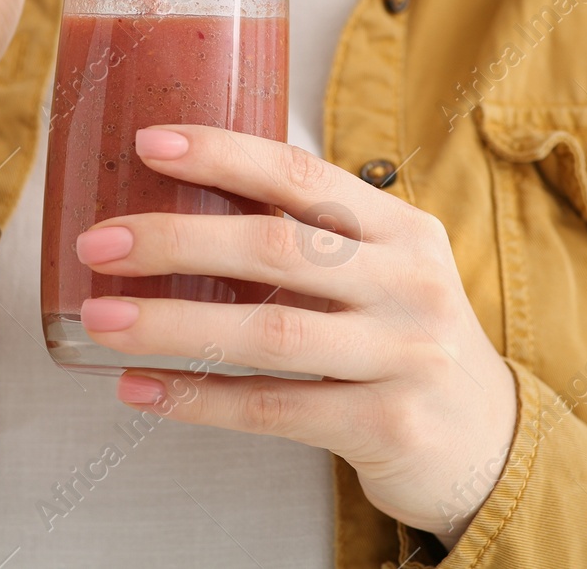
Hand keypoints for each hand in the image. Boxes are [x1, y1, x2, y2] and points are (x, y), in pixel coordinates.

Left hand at [73, 124, 518, 546]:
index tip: (146, 144)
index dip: (222, 154)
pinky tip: (141, 389)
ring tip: (101, 321)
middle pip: (276, 247)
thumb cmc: (402, 338)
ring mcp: (404, 356)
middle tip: (99, 243)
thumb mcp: (381, 270)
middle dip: (176, 240)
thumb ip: (309, 235)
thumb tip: (182, 192)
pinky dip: (198, 400)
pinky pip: (273, 409)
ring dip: (171, 325)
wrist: (487, 441)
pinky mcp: (387, 425)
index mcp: (400, 228)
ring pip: (268, 333)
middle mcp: (408, 283)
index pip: (302, 175)